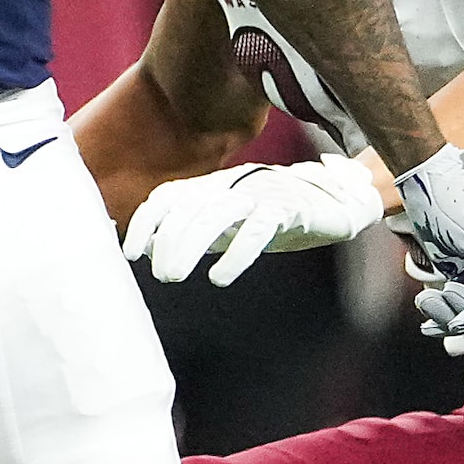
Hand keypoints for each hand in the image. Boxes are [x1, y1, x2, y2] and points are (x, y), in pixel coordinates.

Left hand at [122, 156, 384, 285]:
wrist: (334, 199)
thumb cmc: (271, 214)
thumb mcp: (228, 222)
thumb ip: (193, 232)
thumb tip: (150, 250)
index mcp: (210, 187)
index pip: (167, 197)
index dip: (146, 223)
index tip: (128, 253)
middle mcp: (229, 186)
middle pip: (187, 208)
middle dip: (166, 241)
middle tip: (160, 275)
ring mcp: (257, 195)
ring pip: (214, 215)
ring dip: (188, 247)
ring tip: (172, 276)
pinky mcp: (287, 210)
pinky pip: (257, 228)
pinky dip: (235, 252)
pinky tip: (219, 277)